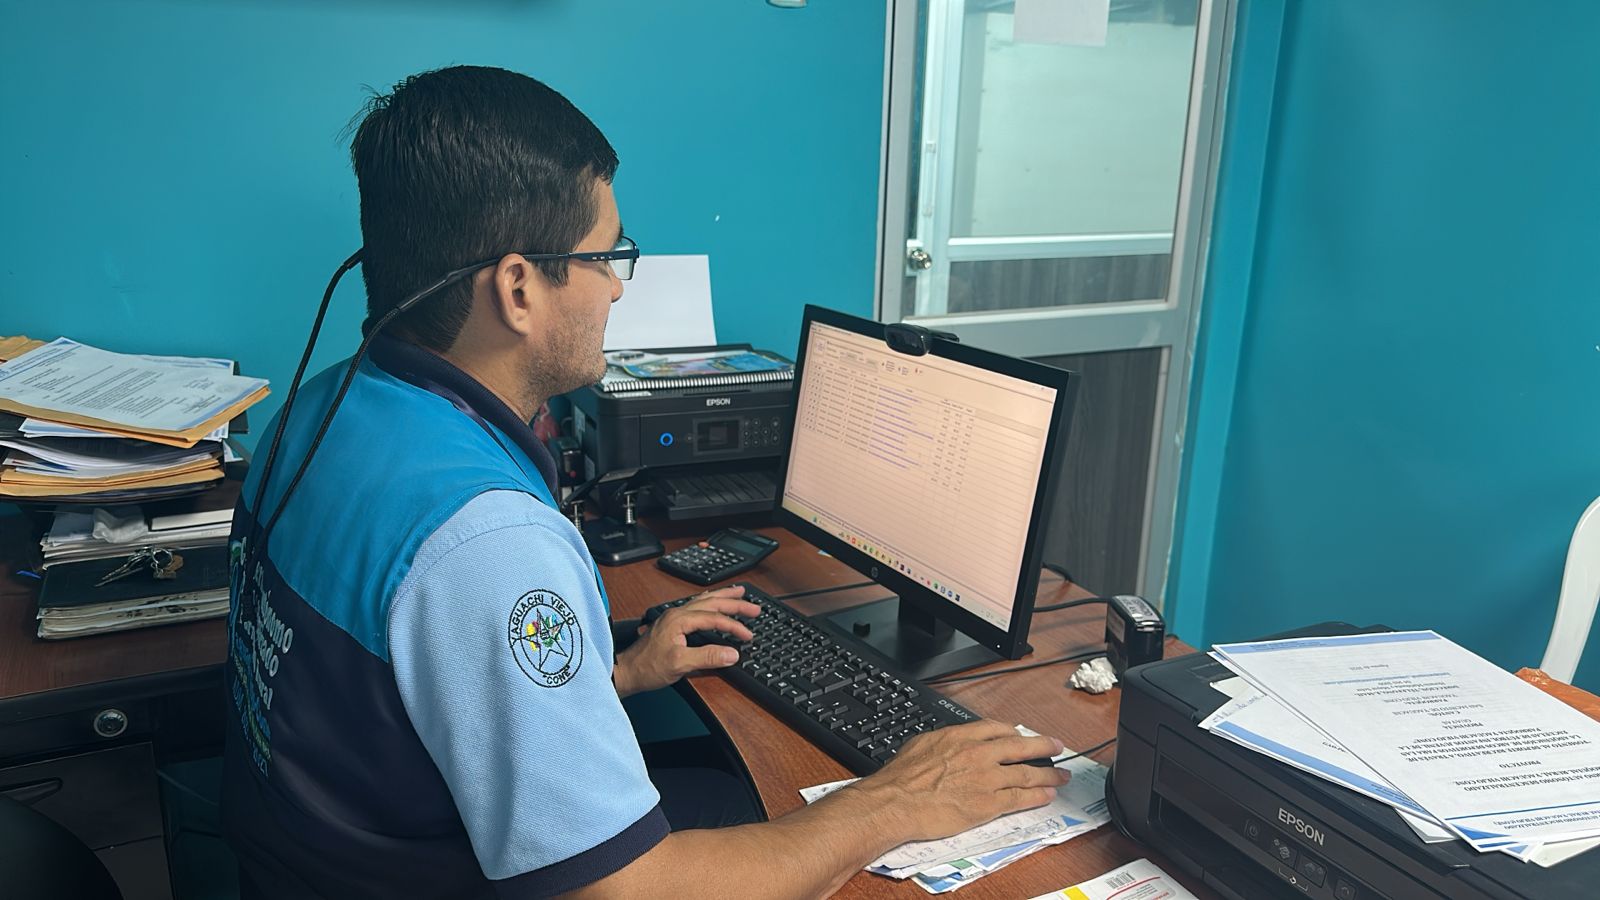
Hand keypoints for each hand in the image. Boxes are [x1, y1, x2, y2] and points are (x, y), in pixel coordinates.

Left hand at [612, 587, 760, 696]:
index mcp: (679, 619)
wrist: (626, 672)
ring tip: (739, 592)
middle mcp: (677, 613)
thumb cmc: (647, 668)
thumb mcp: (679, 664)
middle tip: (754, 607)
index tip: (748, 634)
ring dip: (723, 597)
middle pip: (711, 602)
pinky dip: (710, 602)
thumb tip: (732, 653)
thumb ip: (707, 657)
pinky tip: (713, 602)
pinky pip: (696, 606)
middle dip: (735, 602)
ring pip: (704, 601)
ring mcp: (673, 617)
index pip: (714, 618)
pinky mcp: (672, 624)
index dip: (734, 626)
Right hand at [850, 720, 1069, 841]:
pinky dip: (1036, 797)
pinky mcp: (988, 804)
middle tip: (1056, 746)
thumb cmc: (901, 778)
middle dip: (1042, 746)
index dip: (1013, 732)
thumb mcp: (920, 745)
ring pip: (1026, 773)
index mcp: (960, 736)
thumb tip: (944, 745)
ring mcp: (986, 779)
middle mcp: (978, 754)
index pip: (996, 728)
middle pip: (1020, 746)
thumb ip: (941, 743)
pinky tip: (1046, 796)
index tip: (1020, 735)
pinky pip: (1019, 798)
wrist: (897, 802)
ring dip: (1048, 775)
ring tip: (1061, 777)